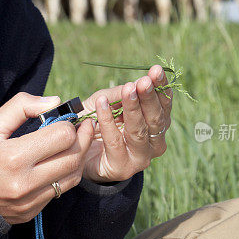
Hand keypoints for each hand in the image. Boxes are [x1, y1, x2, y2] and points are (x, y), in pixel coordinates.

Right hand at [0, 93, 94, 223]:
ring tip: (76, 143)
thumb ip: (22, 107)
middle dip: (83, 139)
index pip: (62, 137)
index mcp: (13, 157)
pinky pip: (59, 192)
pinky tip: (59, 162)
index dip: (68, 124)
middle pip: (73, 158)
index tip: (67, 118)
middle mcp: (23, 183)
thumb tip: (55, 102)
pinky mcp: (30, 213)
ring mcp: (28, 202)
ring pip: (72, 178)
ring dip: (79, 158)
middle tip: (84, 127)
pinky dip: (65, 175)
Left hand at [81, 64, 171, 182]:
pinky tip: (101, 104)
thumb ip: (120, 94)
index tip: (156, 71)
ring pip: (139, 131)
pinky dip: (107, 121)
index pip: (164, 104)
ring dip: (133, 108)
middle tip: (144, 82)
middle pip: (156, 118)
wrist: (75, 152)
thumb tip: (138, 81)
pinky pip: (115, 141)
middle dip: (149, 98)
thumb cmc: (94, 123)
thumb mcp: (106, 101)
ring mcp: (141, 157)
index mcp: (156, 124)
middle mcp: (154, 142)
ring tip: (127, 90)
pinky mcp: (123, 167)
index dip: (161, 87)